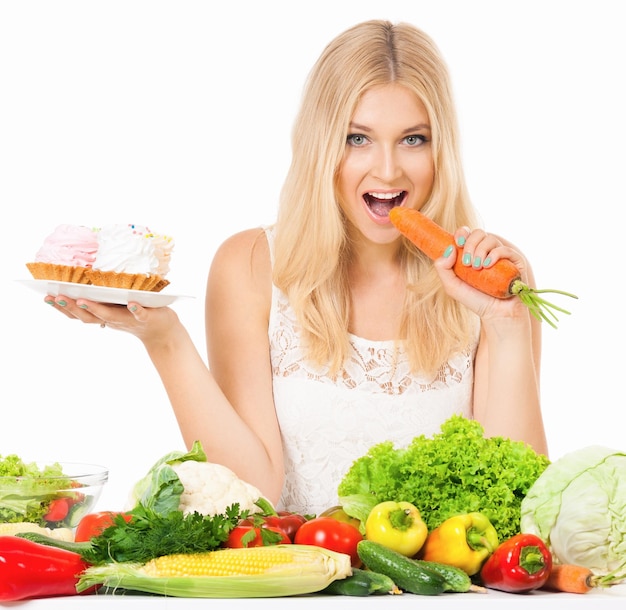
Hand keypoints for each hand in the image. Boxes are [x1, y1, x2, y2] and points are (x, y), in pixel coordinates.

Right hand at [44, 294, 179, 343]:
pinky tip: (131, 303)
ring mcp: (129, 320)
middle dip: (71, 307)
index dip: (61, 307)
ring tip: (83, 300)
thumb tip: (81, 280)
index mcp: (103, 315)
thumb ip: (101, 299)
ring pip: (109, 316)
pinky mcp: (147, 318)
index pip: (78, 314)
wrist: (162, 332)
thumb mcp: (115, 307)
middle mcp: (112, 320)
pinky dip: (136, 310)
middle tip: (56, 296)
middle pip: (88, 316)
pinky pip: (141, 314)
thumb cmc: (136, 314)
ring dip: (96, 309)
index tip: (46, 296)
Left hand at [433, 227, 531, 321]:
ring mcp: (501, 255)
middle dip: (469, 245)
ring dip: (480, 251)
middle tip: (467, 264)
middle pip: (478, 233)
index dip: (461, 233)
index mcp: (472, 253)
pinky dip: (494, 254)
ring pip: (490, 239)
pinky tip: (487, 265)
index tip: (457, 243)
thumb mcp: (452, 286)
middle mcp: (487, 251)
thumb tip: (449, 248)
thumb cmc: (475, 300)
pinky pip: (504, 249)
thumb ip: (442, 268)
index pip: (467, 233)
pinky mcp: (515, 261)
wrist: (496, 314)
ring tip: (477, 268)